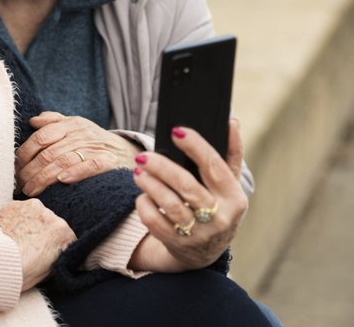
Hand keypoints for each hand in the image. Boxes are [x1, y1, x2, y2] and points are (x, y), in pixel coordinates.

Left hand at [0, 199, 76, 290]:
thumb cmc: (20, 271)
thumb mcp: (48, 272)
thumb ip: (57, 257)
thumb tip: (57, 255)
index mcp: (63, 233)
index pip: (66, 237)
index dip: (57, 245)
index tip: (48, 251)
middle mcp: (51, 215)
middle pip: (50, 223)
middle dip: (43, 232)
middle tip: (31, 246)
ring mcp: (32, 207)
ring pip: (35, 214)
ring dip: (30, 223)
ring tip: (18, 238)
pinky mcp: (15, 203)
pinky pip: (20, 211)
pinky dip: (16, 219)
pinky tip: (9, 231)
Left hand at [16, 111, 140, 195]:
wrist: (128, 151)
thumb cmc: (95, 140)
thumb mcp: (76, 126)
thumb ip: (54, 122)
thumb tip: (33, 121)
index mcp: (71, 124)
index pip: (41, 137)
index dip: (25, 153)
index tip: (14, 168)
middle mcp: (81, 134)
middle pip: (49, 152)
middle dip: (30, 170)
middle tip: (19, 185)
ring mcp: (95, 147)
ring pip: (64, 161)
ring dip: (44, 178)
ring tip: (31, 190)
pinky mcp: (108, 161)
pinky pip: (90, 166)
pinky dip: (75, 172)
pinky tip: (61, 181)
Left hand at [130, 119, 246, 270]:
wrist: (205, 252)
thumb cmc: (216, 206)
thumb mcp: (228, 185)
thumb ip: (231, 154)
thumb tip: (231, 122)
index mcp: (234, 198)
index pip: (214, 167)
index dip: (196, 146)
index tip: (176, 130)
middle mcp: (220, 218)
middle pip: (187, 186)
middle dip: (162, 168)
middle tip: (143, 156)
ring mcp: (198, 234)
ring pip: (169, 205)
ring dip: (150, 184)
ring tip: (138, 171)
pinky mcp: (177, 244)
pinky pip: (154, 222)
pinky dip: (144, 206)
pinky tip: (142, 195)